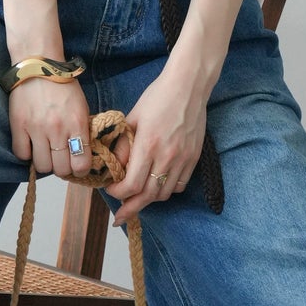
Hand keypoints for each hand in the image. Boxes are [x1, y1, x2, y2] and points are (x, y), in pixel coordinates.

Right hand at [9, 77, 93, 180]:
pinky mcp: (19, 125)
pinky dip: (26, 153)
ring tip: (46, 153)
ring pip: (42, 166)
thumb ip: (82, 131)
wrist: (39, 65)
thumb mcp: (81, 107)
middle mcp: (58, 129)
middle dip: (62, 168)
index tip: (77, 166)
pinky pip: (22, 154)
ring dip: (45, 163)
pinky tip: (31, 145)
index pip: (82, 164)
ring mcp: (37, 129)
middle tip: (61, 160)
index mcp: (77, 124)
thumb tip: (81, 156)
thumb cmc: (63, 86)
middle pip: (61, 169)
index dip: (80, 170)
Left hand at [104, 70, 206, 226]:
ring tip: (137, 200)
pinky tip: (157, 186)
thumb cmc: (157, 98)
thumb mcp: (132, 118)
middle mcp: (167, 156)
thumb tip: (114, 168)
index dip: (119, 194)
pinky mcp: (193, 158)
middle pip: (147, 196)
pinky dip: (166, 190)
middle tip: (120, 218)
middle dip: (131, 209)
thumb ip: (122, 145)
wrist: (188, 87)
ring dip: (148, 200)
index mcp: (148, 145)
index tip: (111, 191)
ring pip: (164, 194)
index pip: (131, 184)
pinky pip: (179, 185)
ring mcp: (183, 159)